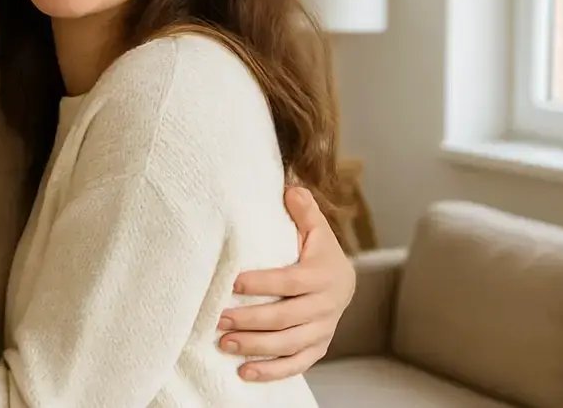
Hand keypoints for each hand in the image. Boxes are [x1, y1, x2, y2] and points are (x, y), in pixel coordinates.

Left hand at [218, 186, 354, 380]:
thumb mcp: (315, 229)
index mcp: (323, 274)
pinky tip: (243, 372)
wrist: (343, 282)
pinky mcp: (317, 348)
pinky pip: (296, 365)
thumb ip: (303, 210)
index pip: (290, 281)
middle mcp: (326, 305)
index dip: (262, 283)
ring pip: (289, 345)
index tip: (233, 283)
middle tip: (219, 319)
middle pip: (286, 318)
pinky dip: (271, 372)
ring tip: (224, 343)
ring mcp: (323, 330)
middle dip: (251, 320)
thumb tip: (290, 189)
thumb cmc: (317, 252)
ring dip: (255, 347)